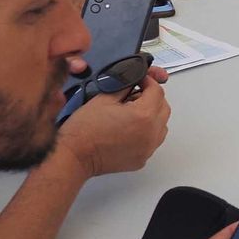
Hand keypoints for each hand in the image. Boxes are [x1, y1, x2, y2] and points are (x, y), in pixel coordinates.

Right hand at [55, 69, 170, 177]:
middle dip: (153, 97)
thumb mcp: (104, 98)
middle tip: (137, 94)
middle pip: (163, 108)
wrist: (74, 155)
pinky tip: (130, 129)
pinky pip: (153, 141)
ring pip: (161, 125)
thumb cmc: (84, 130)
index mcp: (143, 115)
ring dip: (153, 115)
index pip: (157, 91)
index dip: (148, 82)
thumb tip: (135, 80)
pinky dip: (147, 132)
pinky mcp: (142, 159)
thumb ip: (125, 86)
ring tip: (133, 113)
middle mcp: (151, 133)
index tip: (141, 80)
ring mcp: (148, 148)